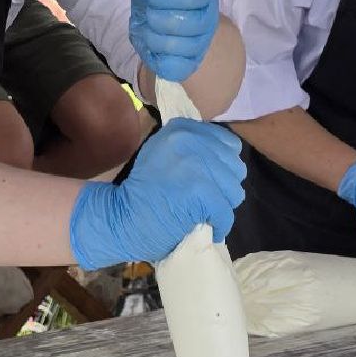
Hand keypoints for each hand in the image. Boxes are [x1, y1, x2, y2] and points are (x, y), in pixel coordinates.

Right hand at [69, 117, 244, 268]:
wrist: (120, 218)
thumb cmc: (143, 191)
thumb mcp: (163, 154)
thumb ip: (192, 147)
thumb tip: (226, 156)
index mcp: (182, 129)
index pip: (227, 144)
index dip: (223, 166)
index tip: (210, 181)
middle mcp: (189, 140)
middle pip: (234, 168)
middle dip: (224, 188)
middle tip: (205, 201)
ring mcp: (196, 165)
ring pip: (234, 191)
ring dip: (221, 207)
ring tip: (203, 213)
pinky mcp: (200, 192)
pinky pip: (225, 213)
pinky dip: (218, 225)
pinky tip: (205, 227)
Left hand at [130, 0, 219, 82]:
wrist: (155, 19)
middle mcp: (209, 19)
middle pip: (186, 24)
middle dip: (157, 19)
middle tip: (147, 14)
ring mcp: (201, 43)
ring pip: (179, 47)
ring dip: (152, 38)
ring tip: (146, 29)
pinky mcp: (190, 63)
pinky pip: (177, 68)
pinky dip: (158, 60)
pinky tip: (151, 50)